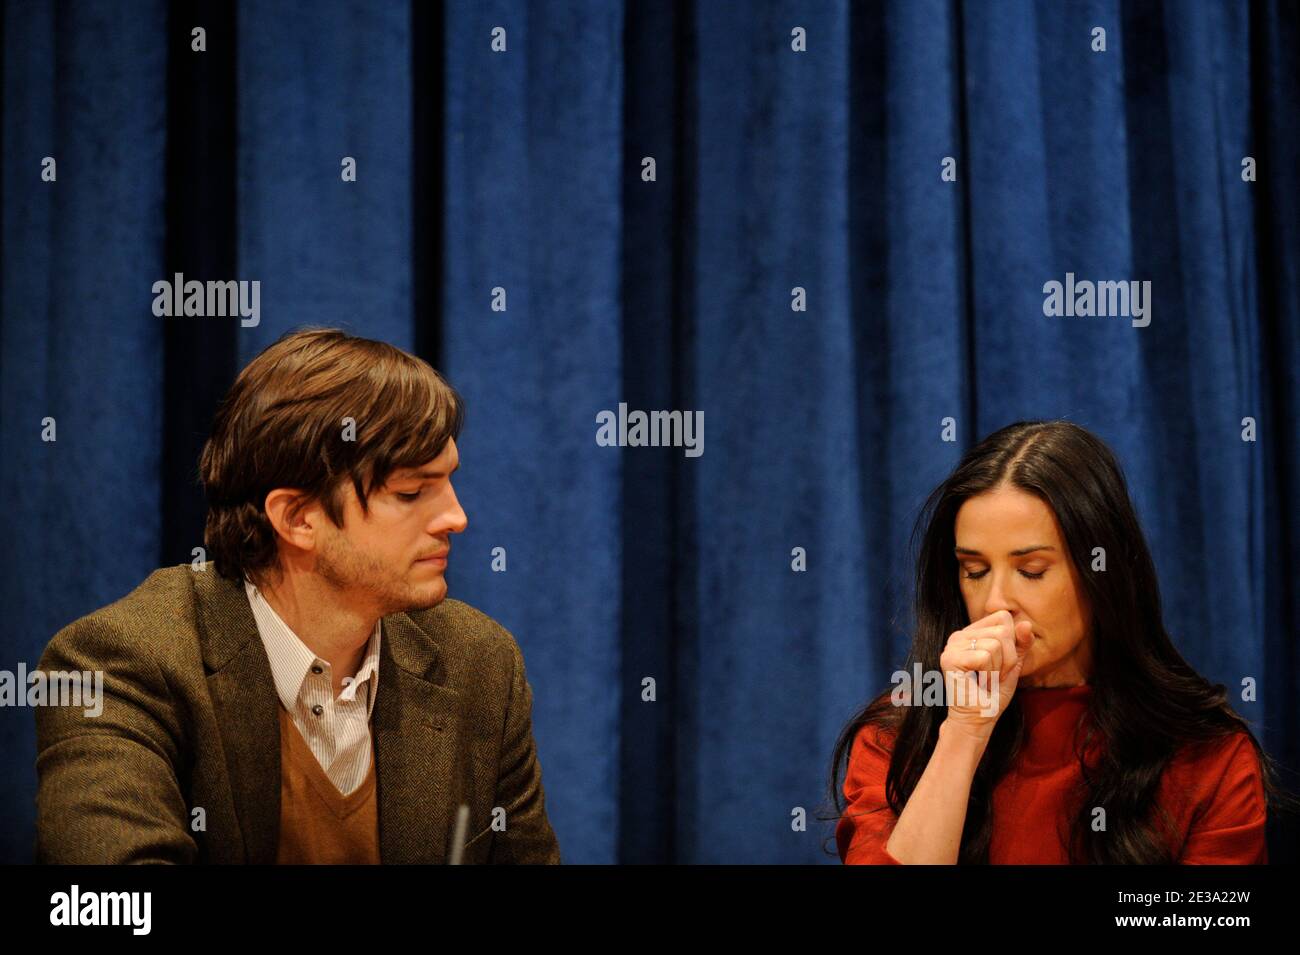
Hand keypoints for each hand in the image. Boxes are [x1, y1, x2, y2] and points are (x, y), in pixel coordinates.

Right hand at [939, 609, 1032, 735]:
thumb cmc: (993, 693)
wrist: (979, 719)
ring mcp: (952, 646)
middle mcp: (959, 635)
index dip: (1012, 642)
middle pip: (1002, 630)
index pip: (1003, 617)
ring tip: (986, 681)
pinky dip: (989, 675)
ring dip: (998, 669)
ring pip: (995, 644)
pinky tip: (979, 684)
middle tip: (993, 676)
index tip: (1001, 663)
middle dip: (1008, 658)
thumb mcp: (1013, 664)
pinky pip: (984, 656)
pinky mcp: (950, 658)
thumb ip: (1021, 643)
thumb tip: (1026, 623)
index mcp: (972, 632)